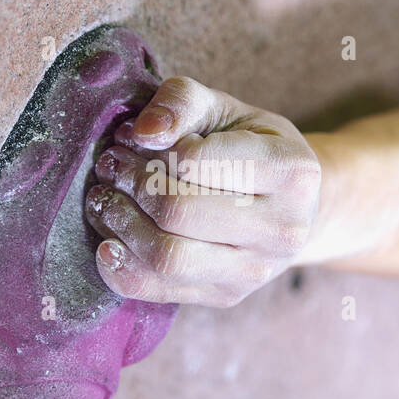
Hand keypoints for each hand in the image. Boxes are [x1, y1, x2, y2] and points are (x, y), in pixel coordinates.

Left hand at [84, 76, 320, 306]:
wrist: (290, 207)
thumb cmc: (249, 148)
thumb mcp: (225, 109)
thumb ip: (183, 101)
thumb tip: (144, 131)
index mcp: (292, 171)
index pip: (197, 161)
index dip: (156, 149)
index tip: (144, 138)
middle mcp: (283, 228)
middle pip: (179, 212)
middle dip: (131, 184)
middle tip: (111, 164)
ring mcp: (255, 270)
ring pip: (168, 257)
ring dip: (121, 224)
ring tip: (106, 198)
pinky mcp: (226, 296)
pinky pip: (158, 290)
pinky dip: (120, 268)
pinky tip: (107, 242)